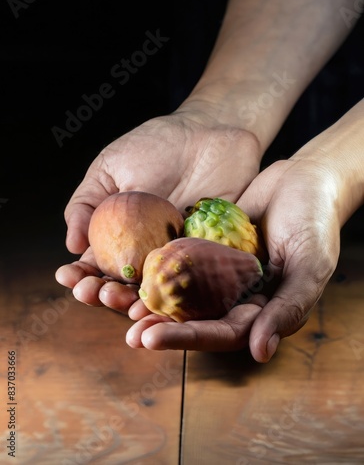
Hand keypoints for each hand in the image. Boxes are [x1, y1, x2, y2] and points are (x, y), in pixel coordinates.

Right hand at [55, 110, 260, 312]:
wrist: (211, 131)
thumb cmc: (157, 145)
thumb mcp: (111, 167)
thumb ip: (87, 203)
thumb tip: (70, 244)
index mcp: (120, 234)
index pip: (95, 262)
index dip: (80, 274)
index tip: (69, 277)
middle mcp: (147, 249)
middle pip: (123, 283)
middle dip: (104, 293)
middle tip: (95, 294)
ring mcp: (177, 254)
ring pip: (156, 288)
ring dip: (137, 303)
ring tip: (124, 306)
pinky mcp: (209, 254)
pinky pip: (194, 280)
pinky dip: (180, 296)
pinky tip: (165, 304)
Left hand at [126, 157, 339, 361]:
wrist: (303, 179)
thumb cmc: (315, 222)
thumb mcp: (310, 265)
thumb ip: (288, 308)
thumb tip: (259, 353)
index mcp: (261, 309)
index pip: (220, 333)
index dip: (185, 338)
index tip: (149, 338)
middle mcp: (236, 295)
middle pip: (193, 318)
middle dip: (158, 326)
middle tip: (127, 332)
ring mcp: (219, 271)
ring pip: (180, 291)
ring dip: (148, 300)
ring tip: (113, 302)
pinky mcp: (206, 247)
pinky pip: (178, 259)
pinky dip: (155, 265)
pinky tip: (129, 268)